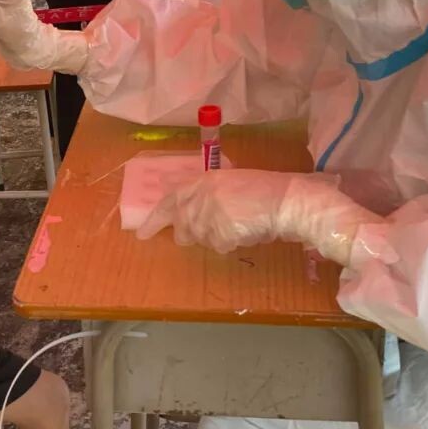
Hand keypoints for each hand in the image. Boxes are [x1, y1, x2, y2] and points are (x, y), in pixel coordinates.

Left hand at [137, 170, 296, 251]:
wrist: (285, 200)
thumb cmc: (264, 189)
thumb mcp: (230, 183)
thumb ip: (207, 195)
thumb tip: (191, 214)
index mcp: (203, 181)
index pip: (169, 201)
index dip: (155, 218)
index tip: (142, 233)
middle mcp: (201, 198)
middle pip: (183, 227)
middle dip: (192, 235)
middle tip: (214, 231)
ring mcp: (210, 217)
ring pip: (203, 240)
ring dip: (218, 237)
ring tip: (241, 223)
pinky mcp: (221, 234)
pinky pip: (221, 247)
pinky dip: (233, 243)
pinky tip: (248, 231)